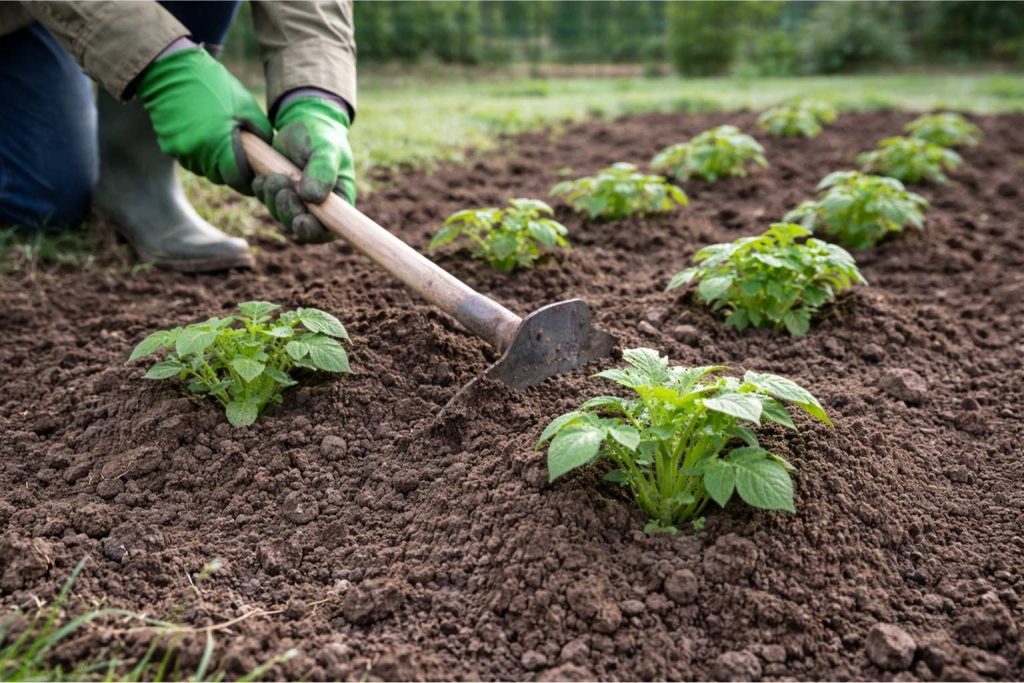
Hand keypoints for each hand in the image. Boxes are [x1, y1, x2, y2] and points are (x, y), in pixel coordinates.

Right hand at [137, 49, 272, 194]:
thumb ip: (261, 133)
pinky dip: (199, 154)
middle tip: (239, 151)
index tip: (254, 172)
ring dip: (214, 162)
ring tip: (218, 137)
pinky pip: (190, 160)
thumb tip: (268, 154)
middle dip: (232, 169)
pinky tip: (202, 133)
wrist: (171, 70)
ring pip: (204, 171)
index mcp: (218, 144)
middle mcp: (197, 154)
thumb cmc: (214, 85)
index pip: (237, 180)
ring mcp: (180, 152)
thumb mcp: (246, 106)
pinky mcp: (168, 147)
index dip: (248, 179)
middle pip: (221, 177)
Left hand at [253, 97, 355, 243]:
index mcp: (338, 201)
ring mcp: (298, 201)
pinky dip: (262, 192)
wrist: (302, 121)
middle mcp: (319, 207)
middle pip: (302, 227)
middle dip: (289, 211)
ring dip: (274, 200)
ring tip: (274, 177)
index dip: (315, 231)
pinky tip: (262, 177)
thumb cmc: (321, 135)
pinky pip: (267, 203)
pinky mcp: (279, 193)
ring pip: (282, 216)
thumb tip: (312, 197)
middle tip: (283, 190)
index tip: (301, 221)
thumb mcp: (325, 148)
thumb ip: (323, 170)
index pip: (329, 229)